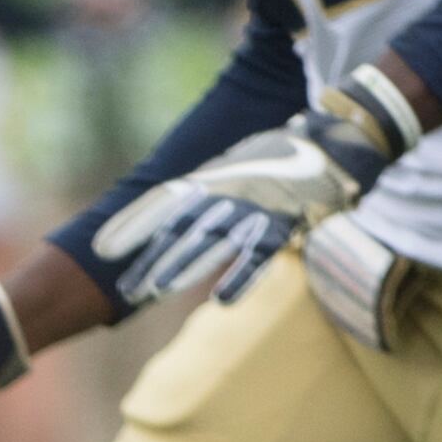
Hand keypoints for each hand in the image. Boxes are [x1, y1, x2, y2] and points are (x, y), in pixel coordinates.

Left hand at [92, 67, 415, 308]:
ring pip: (212, 240)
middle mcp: (226, 192)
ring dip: (183, 266)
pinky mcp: (287, 223)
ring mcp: (256, 207)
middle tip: (125, 291)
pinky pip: (260, 253)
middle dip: (151, 260)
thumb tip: (169, 214)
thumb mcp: (232, 168)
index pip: (162, 203)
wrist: (339, 140)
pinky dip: (241, 276)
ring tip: (156, 291)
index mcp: (211, 179)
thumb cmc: (279, 159)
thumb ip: (202, 192)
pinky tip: (222, 301)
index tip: (102, 251)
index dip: (131, 226)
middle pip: (180, 230)